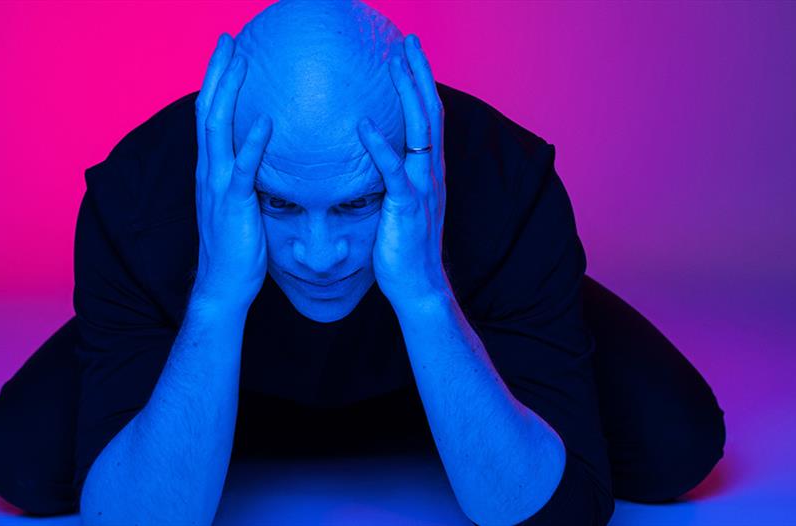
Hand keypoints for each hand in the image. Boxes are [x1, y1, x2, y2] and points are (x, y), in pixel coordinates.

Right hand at [192, 33, 272, 309]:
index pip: (210, 114)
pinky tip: (266, 123)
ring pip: (217, 130)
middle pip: (208, 110)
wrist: (223, 284)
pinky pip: (242, 170)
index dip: (217, 81)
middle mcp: (209, 170)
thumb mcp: (238, 201)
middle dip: (217, 73)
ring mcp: (219, 186)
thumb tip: (263, 151)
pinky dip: (252, 145)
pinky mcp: (234, 205)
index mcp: (211, 168)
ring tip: (240, 62)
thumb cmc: (236, 244)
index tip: (228, 52)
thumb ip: (244, 173)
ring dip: (228, 93)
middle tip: (228, 40)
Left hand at [357, 34, 449, 306]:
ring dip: (408, 95)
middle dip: (419, 74)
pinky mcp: (406, 208)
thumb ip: (395, 178)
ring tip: (394, 64)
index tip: (409, 54)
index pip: (429, 117)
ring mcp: (422, 189)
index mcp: (430, 171)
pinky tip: (363, 126)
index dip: (421, 83)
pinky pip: (394, 172)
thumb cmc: (404, 248)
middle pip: (429, 112)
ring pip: (420, 132)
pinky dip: (380, 148)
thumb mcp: (402, 205)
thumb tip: (375, 157)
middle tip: (408, 40)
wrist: (419, 287)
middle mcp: (431, 173)